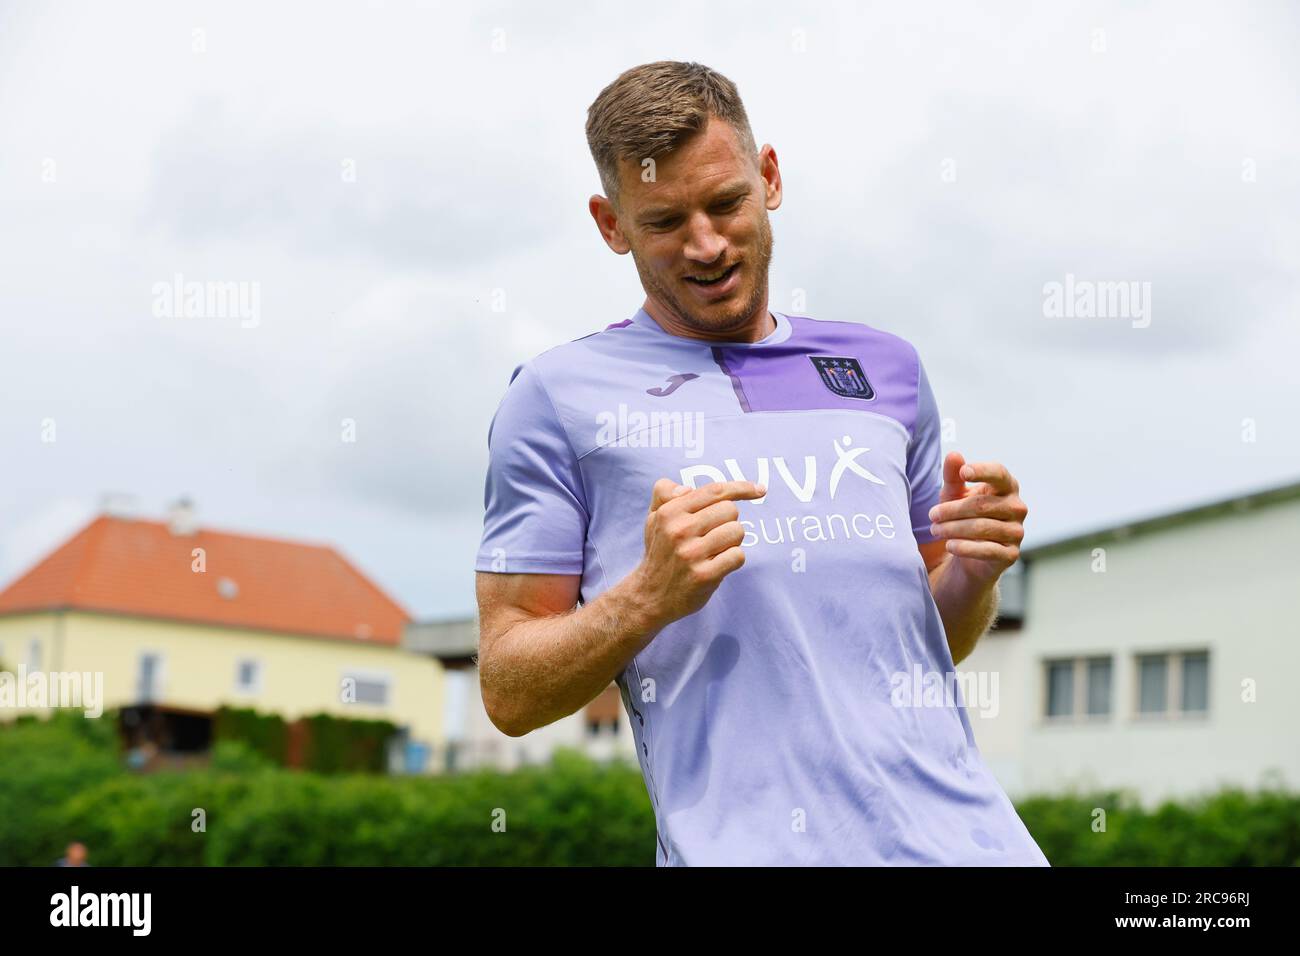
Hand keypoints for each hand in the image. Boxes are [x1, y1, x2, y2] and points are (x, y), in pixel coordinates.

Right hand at [631, 478, 764, 626]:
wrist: (650, 596)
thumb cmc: (660, 552)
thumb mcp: (654, 517)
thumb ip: (665, 493)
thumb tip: (687, 488)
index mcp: (670, 512)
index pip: (715, 491)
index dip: (741, 488)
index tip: (760, 489)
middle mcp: (679, 530)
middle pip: (730, 510)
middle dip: (728, 522)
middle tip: (712, 536)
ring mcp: (691, 554)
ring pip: (737, 532)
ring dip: (731, 542)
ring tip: (714, 551)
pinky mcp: (703, 576)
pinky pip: (738, 556)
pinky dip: (733, 560)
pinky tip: (717, 565)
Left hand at [927, 451, 1026, 584]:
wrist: (969, 553)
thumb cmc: (964, 515)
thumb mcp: (954, 494)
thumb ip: (953, 475)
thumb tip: (954, 455)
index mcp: (1007, 486)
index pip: (999, 473)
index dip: (982, 471)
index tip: (963, 472)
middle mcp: (1017, 507)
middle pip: (982, 505)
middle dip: (952, 510)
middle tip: (932, 515)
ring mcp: (1017, 531)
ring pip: (982, 527)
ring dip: (953, 529)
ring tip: (935, 529)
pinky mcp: (1011, 554)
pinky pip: (987, 550)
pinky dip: (965, 547)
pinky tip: (950, 545)